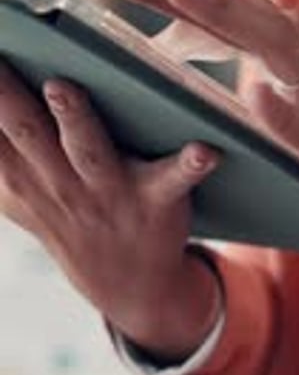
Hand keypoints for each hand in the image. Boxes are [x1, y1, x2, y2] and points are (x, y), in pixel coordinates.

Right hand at [0, 61, 220, 358]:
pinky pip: (172, 180)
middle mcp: (60, 183)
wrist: (130, 286)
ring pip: (87, 152)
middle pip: (28, 132)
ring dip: (72, 120)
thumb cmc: (71, 216)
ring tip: (61, 88)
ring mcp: (108, 194)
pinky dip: (189, 165)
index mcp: (25, 175)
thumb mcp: (20, 194)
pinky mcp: (155, 201)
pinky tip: (204, 150)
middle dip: (6, 97)